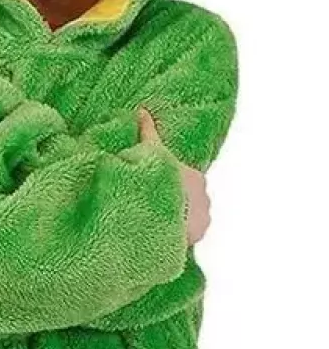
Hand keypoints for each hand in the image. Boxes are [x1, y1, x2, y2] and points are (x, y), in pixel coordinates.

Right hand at [138, 109, 210, 244]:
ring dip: (173, 216)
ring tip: (151, 218)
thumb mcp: (150, 152)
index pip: (182, 175)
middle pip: (185, 195)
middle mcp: (205, 197)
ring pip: (185, 215)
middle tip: (149, 199)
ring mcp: (202, 219)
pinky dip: (173, 232)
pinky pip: (184, 233)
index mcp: (196, 177)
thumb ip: (147, 131)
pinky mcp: (195, 237)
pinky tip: (158, 231)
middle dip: (171, 196)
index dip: (166, 177)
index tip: (153, 182)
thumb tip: (142, 111)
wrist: (164, 217)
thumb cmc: (160, 183)